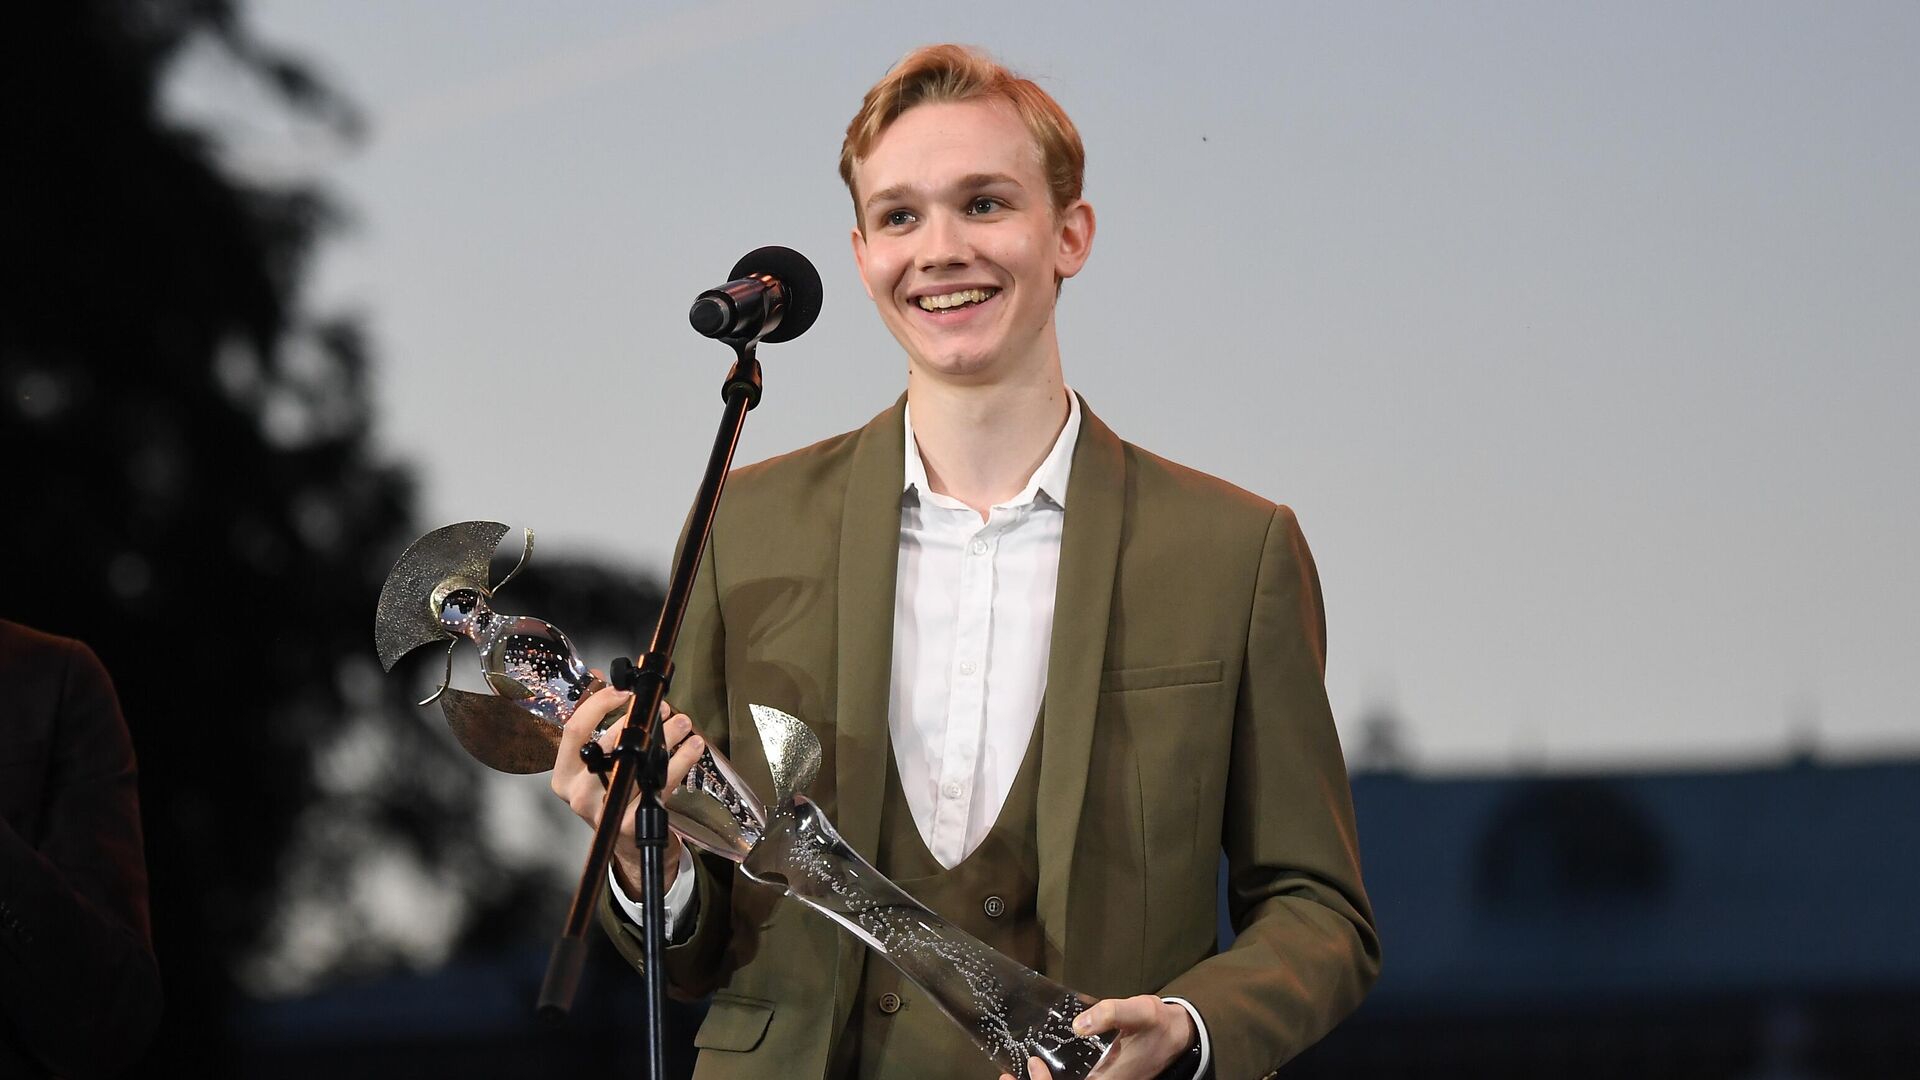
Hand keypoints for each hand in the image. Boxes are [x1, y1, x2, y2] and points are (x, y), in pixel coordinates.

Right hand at [550, 684, 704, 894]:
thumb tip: (598, 676)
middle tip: (663, 706)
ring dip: (665, 737)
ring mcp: (603, 810)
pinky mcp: (630, 823)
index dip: (599, 704)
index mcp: (564, 774)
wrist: (627, 844)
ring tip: (683, 722)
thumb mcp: (596, 763)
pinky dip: (681, 760)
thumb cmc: (612, 793)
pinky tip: (693, 745)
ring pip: (638, 763)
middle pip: (608, 744)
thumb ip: (596, 722)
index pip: (574, 729)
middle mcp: (577, 794)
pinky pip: (660, 783)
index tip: (624, 690)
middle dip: (638, 719)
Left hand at [998, 995, 1195, 1079]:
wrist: (1177, 1035)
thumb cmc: (1158, 1024)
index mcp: (1111, 1079)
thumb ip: (1112, 1013)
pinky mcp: (1102, 1079)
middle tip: (1006, 1075)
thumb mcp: (1140, 1011)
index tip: (1032, 1064)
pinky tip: (1037, 1067)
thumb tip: (1078, 1024)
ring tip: (1013, 1073)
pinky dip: (1054, 1078)